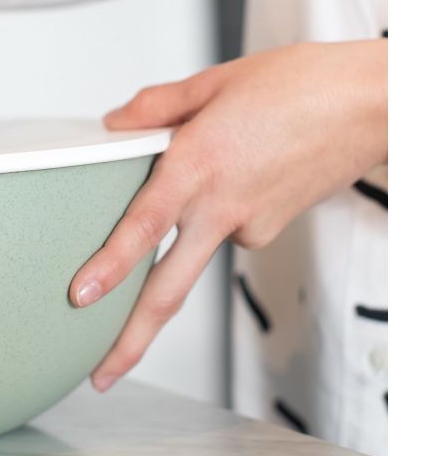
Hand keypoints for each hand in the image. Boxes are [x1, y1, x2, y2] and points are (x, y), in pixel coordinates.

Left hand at [68, 40, 387, 391]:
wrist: (374, 104)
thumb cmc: (304, 86)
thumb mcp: (215, 82)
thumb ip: (158, 107)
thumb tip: (116, 123)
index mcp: (199, 163)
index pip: (143, 226)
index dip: (110, 266)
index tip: (80, 298)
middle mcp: (221, 205)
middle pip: (169, 289)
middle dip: (132, 338)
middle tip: (102, 373)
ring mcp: (249, 225)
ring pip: (194, 256)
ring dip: (174, 255)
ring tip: (197, 186)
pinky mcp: (270, 230)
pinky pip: (225, 230)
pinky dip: (215, 211)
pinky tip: (236, 171)